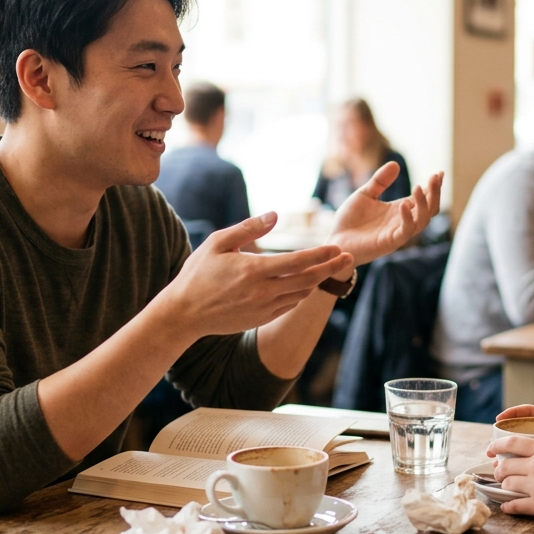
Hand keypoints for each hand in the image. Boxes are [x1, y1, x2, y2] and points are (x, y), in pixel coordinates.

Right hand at [159, 212, 353, 337]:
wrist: (185, 313)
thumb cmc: (198, 273)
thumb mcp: (218, 243)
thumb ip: (248, 228)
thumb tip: (275, 214)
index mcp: (254, 271)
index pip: (297, 262)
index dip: (320, 254)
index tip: (336, 247)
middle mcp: (263, 292)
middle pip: (307, 280)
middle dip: (330, 268)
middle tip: (348, 258)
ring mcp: (263, 308)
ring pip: (300, 294)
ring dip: (316, 280)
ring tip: (329, 268)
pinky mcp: (261, 319)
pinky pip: (288, 305)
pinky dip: (300, 293)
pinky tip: (304, 283)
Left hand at [326, 163, 442, 267]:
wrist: (335, 241)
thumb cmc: (349, 220)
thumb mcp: (365, 194)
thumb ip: (380, 181)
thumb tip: (395, 164)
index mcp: (399, 210)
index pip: (423, 198)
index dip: (433, 187)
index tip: (439, 173)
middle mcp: (402, 221)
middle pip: (430, 210)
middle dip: (435, 193)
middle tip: (435, 177)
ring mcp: (397, 233)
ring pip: (422, 221)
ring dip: (424, 204)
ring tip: (419, 187)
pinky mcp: (389, 243)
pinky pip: (405, 231)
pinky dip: (407, 218)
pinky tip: (403, 204)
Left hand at [487, 436, 533, 522]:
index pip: (512, 442)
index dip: (497, 445)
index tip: (491, 448)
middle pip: (505, 465)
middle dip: (499, 470)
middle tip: (499, 473)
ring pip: (507, 484)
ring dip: (504, 487)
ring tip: (505, 489)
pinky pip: (515, 505)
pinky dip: (508, 507)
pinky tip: (507, 508)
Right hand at [495, 404, 533, 466]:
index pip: (531, 413)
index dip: (513, 414)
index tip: (499, 419)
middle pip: (521, 434)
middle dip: (503, 441)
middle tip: (491, 451)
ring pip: (524, 452)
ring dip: (509, 459)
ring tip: (497, 468)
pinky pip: (533, 465)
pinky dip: (521, 472)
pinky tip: (512, 482)